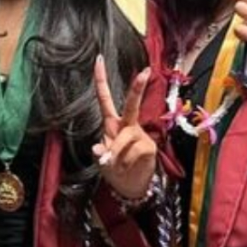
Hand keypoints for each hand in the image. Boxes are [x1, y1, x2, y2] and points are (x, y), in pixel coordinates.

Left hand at [93, 56, 157, 199]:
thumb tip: (99, 149)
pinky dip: (125, 163)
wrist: (129, 187)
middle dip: (138, 88)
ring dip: (116, 155)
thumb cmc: (114, 168)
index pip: (105, 98)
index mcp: (111, 123)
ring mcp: (139, 135)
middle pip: (132, 104)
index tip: (98, 59)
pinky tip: (128, 167)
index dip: (101, 79)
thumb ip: (100, 153)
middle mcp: (127, 125)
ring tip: (116, 166)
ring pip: (124, 138)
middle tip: (145, 72)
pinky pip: (133, 152)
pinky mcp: (149, 147)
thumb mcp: (102, 161)